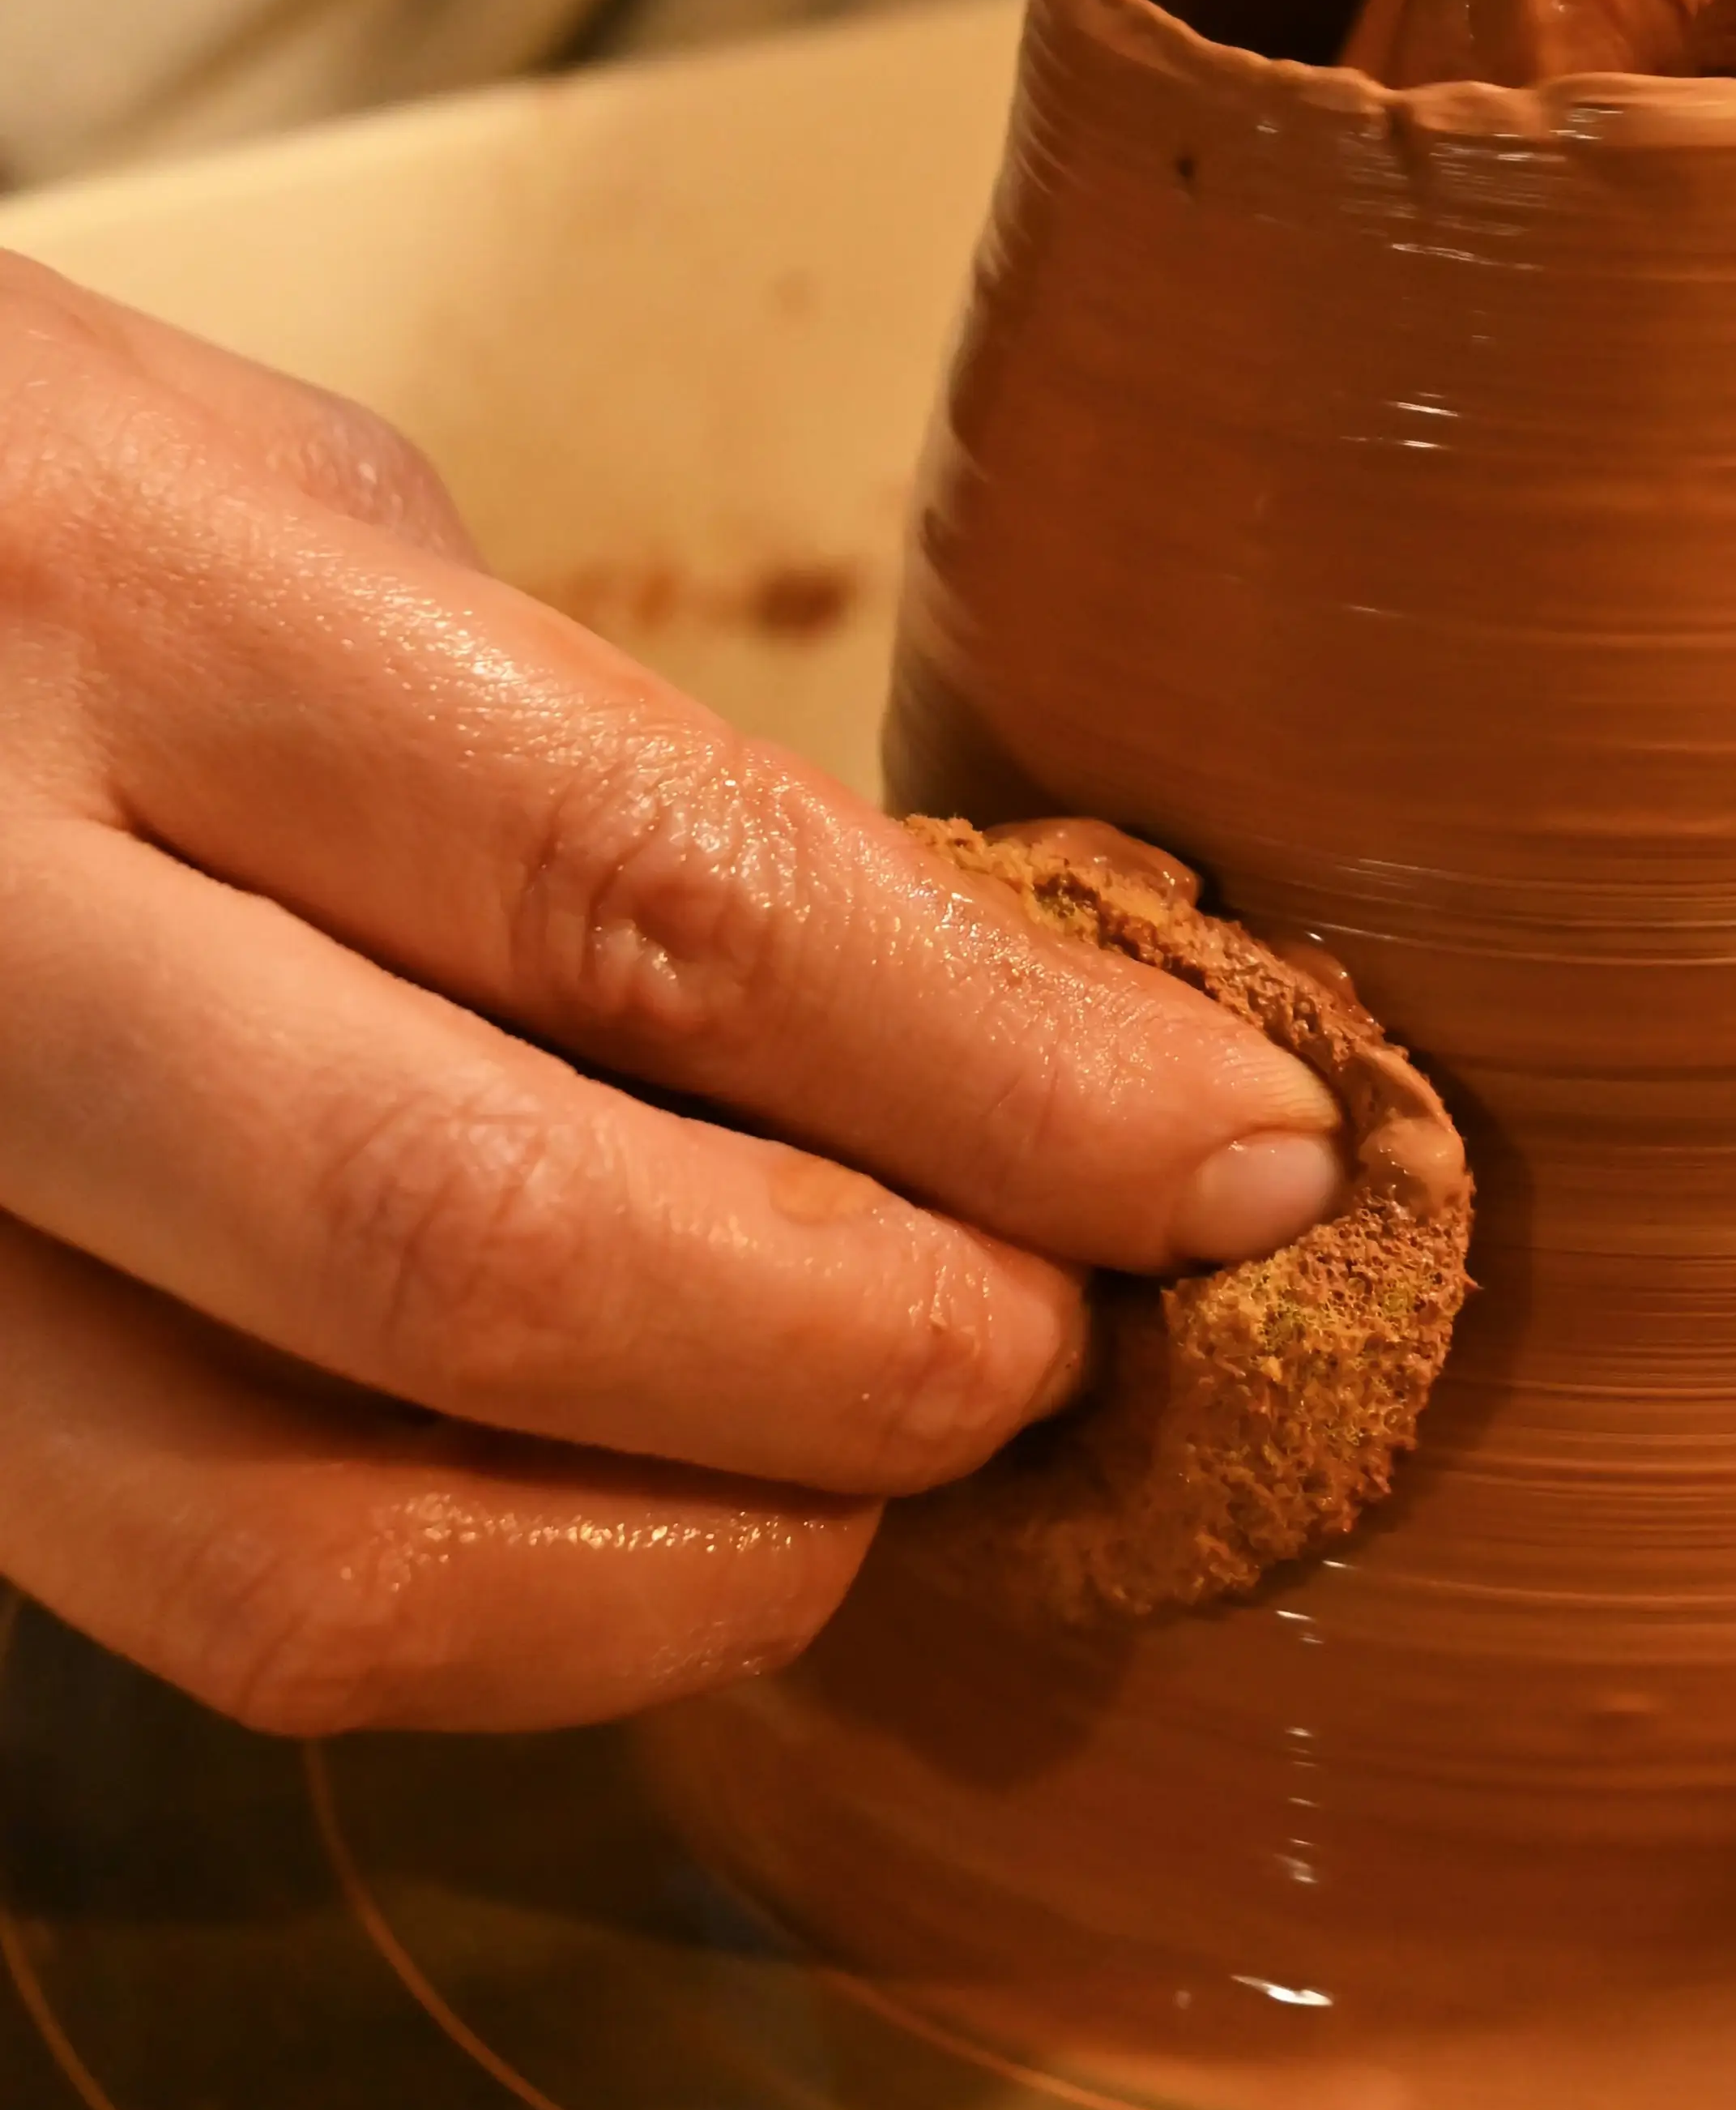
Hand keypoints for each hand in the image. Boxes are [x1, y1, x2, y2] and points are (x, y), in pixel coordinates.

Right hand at [0, 263, 1342, 1731]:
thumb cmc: (15, 518)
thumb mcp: (291, 514)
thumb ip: (573, 768)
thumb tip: (963, 1033)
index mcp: (121, 599)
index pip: (647, 896)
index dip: (999, 1077)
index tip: (1239, 1159)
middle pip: (479, 1249)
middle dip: (864, 1352)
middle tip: (1065, 1351)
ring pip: (297, 1540)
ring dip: (691, 1563)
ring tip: (879, 1467)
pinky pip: (184, 1590)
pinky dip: (489, 1595)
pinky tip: (648, 1501)